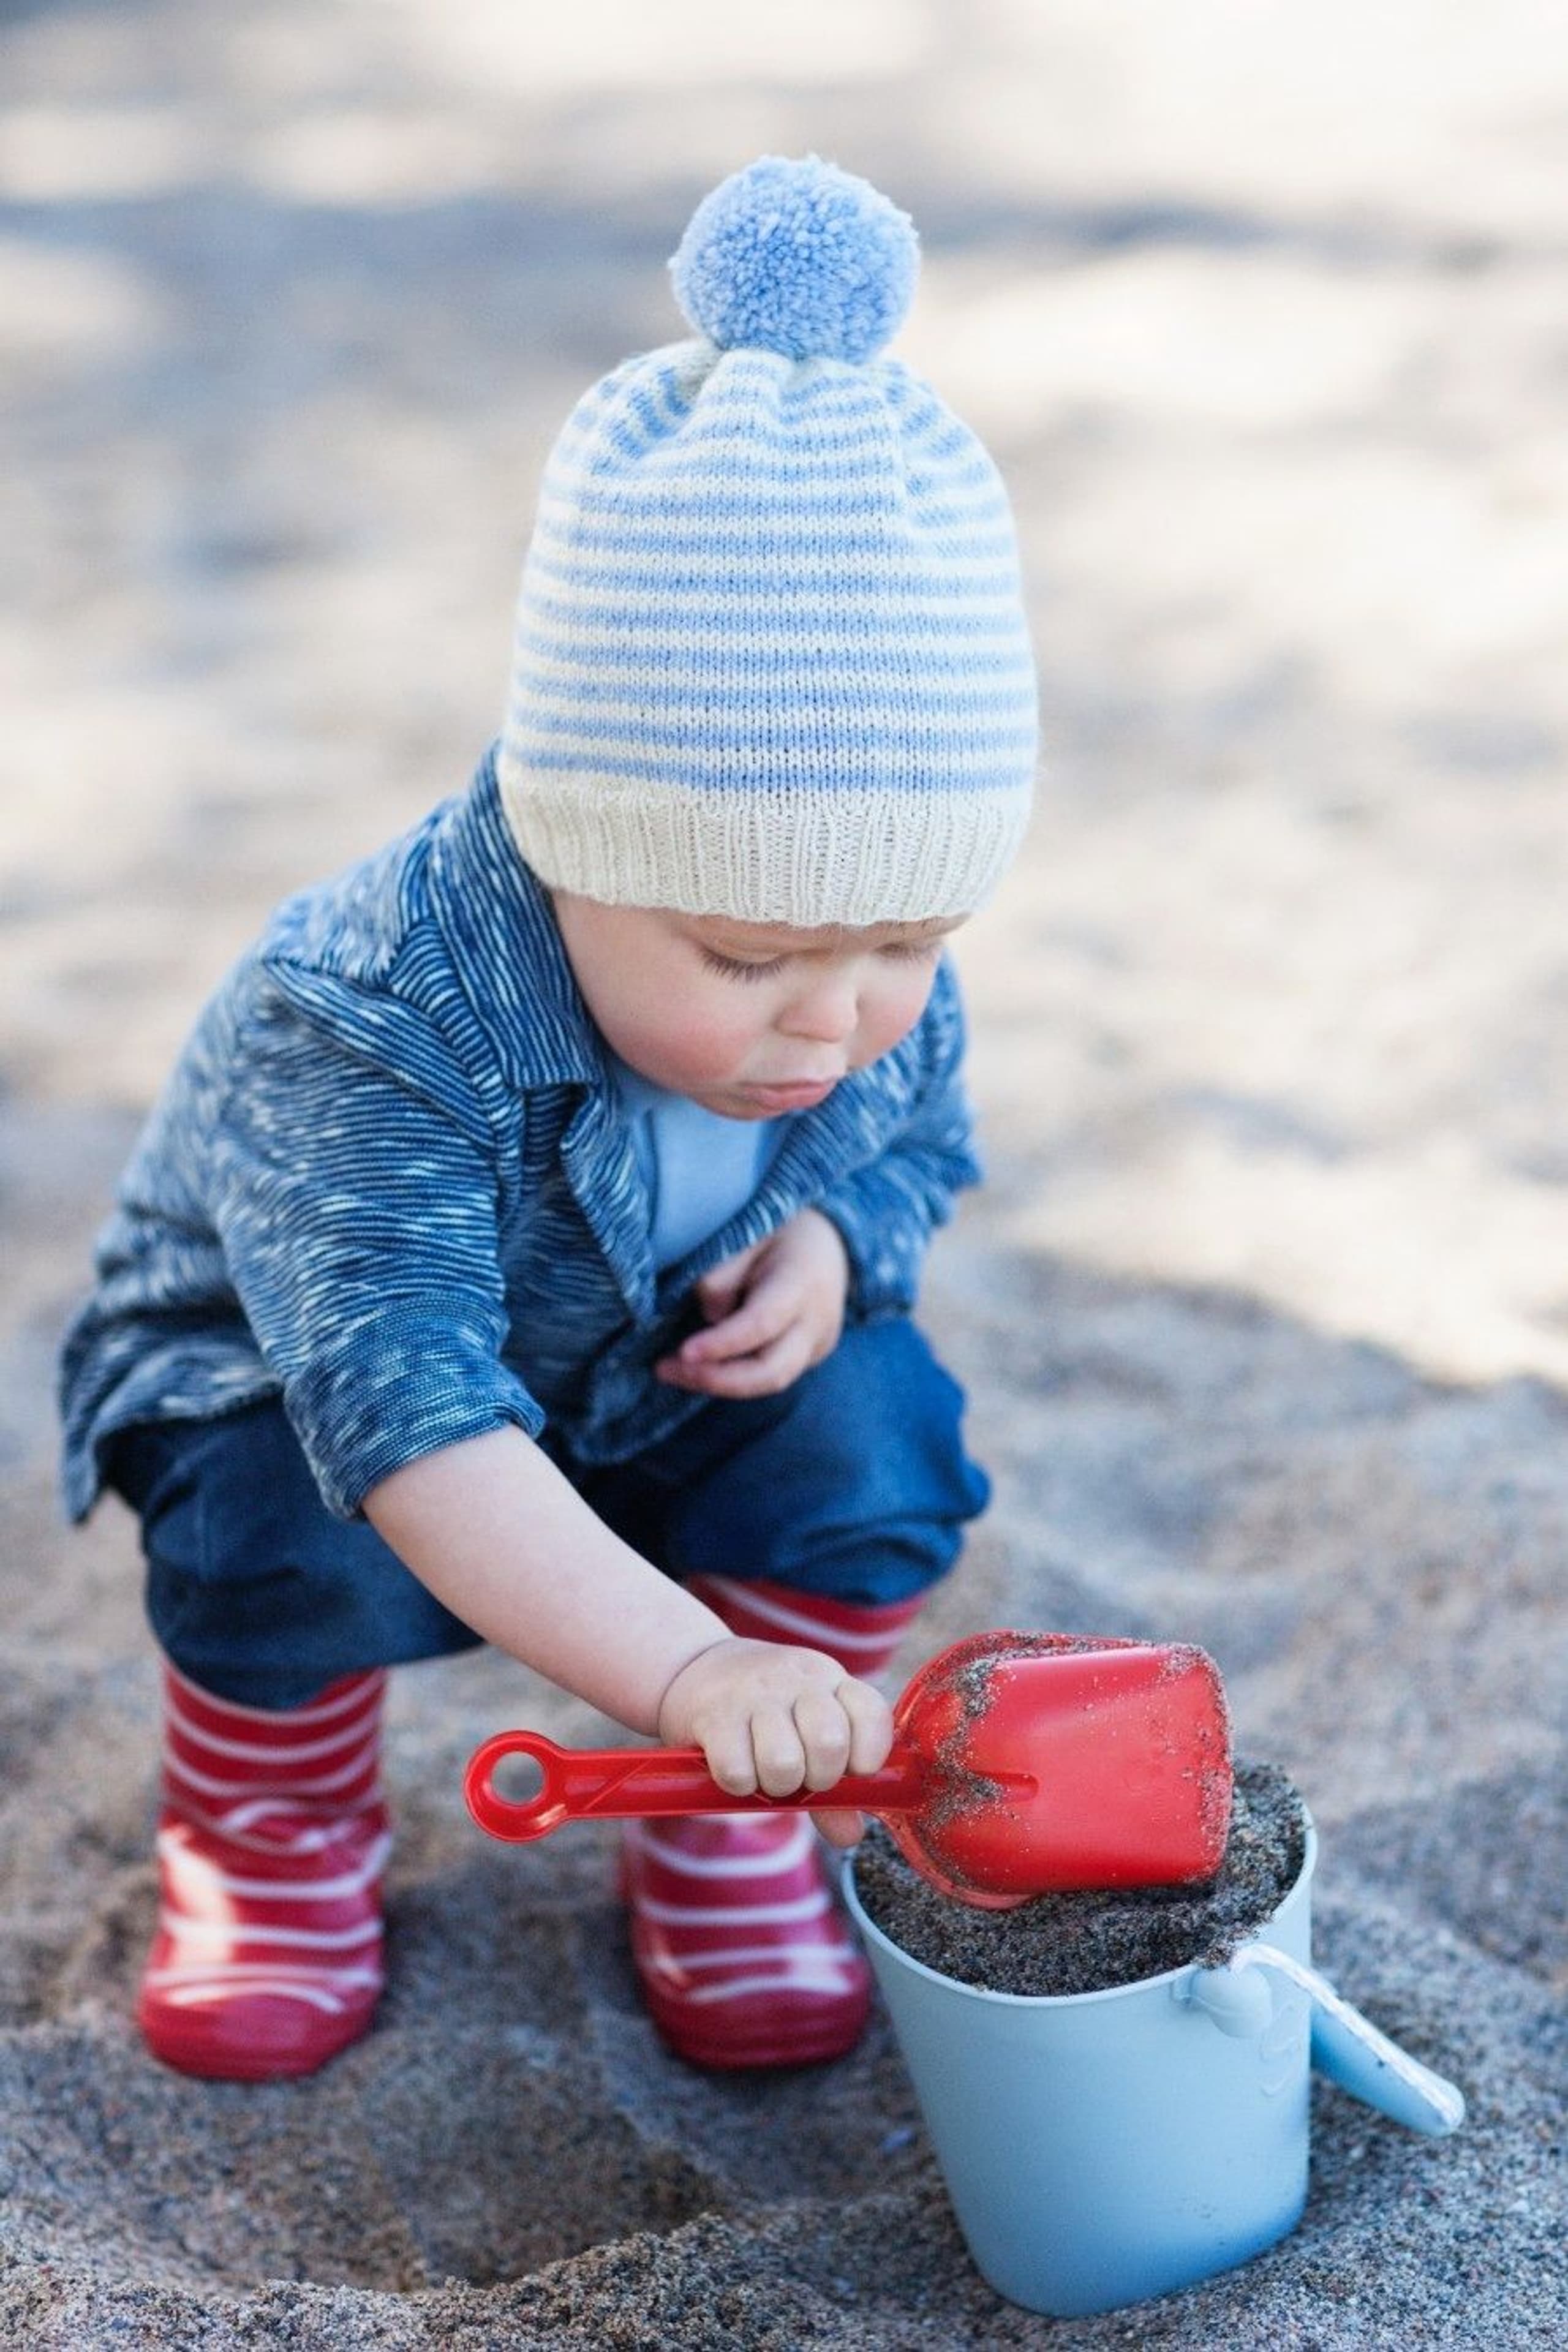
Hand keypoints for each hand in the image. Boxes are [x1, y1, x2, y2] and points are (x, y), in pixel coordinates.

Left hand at [655, 1208, 849, 1397]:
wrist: (828, 1242)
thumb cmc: (779, 1232)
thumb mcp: (747, 1232)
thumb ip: (724, 1273)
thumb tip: (710, 1319)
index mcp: (803, 1282)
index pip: (762, 1323)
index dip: (722, 1343)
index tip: (683, 1352)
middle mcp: (818, 1321)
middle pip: (771, 1371)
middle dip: (715, 1379)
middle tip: (665, 1369)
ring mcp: (818, 1344)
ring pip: (770, 1382)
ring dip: (717, 1383)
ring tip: (672, 1371)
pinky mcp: (809, 1357)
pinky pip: (769, 1376)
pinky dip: (733, 1376)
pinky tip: (700, 1366)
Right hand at [657, 1636, 892, 1847]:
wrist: (696, 1666)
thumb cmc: (767, 1712)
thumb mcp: (809, 1732)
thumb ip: (836, 1787)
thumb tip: (850, 1835)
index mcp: (830, 1680)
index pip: (871, 1714)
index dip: (867, 1756)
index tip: (849, 1769)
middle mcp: (796, 1680)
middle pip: (830, 1744)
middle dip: (819, 1778)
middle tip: (802, 1774)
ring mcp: (754, 1693)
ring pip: (784, 1763)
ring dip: (777, 1785)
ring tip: (767, 1771)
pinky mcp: (714, 1714)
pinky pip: (737, 1772)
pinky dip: (740, 1785)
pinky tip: (737, 1767)